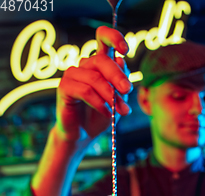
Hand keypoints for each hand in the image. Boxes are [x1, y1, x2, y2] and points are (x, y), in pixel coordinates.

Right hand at [56, 26, 131, 141]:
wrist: (84, 135)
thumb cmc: (100, 116)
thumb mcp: (117, 100)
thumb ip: (121, 83)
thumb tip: (121, 61)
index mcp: (99, 64)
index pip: (103, 39)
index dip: (114, 37)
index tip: (125, 49)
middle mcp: (85, 65)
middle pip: (101, 60)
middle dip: (117, 76)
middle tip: (128, 90)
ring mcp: (73, 75)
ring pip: (94, 78)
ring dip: (110, 95)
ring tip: (121, 111)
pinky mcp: (64, 88)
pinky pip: (85, 91)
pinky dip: (99, 103)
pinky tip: (107, 113)